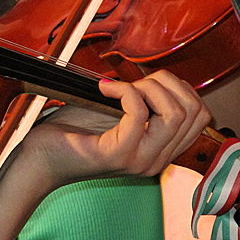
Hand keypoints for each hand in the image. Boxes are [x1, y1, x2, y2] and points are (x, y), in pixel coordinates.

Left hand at [23, 69, 211, 188]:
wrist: (40, 158)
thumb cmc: (72, 131)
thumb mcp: (115, 113)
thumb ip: (142, 102)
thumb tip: (158, 79)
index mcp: (160, 149)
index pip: (200, 116)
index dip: (178, 88)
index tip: (146, 82)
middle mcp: (157, 159)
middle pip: (194, 112)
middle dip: (166, 83)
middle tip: (133, 83)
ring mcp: (140, 159)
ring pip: (174, 113)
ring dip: (147, 87)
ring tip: (118, 88)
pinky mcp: (118, 155)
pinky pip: (139, 113)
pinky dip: (124, 91)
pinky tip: (104, 89)